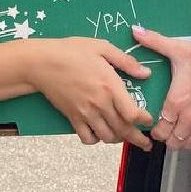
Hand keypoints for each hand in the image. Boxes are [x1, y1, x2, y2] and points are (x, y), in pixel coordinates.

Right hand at [30, 38, 154, 150]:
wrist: (41, 62)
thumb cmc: (71, 51)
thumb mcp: (102, 47)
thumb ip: (126, 61)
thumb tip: (146, 73)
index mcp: (110, 86)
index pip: (133, 114)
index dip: (144, 120)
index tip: (149, 120)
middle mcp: (100, 104)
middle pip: (123, 130)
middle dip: (138, 139)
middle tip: (146, 143)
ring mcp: (85, 113)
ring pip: (107, 136)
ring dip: (119, 140)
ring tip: (125, 138)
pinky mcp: (73, 118)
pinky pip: (87, 138)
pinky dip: (96, 140)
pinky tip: (101, 134)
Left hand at [132, 26, 190, 151]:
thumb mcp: (179, 48)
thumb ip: (155, 42)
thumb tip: (134, 30)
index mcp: (175, 103)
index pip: (159, 129)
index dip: (156, 130)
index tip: (156, 125)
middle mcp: (189, 119)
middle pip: (173, 141)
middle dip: (169, 136)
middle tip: (170, 127)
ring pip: (189, 145)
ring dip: (185, 140)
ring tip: (184, 130)